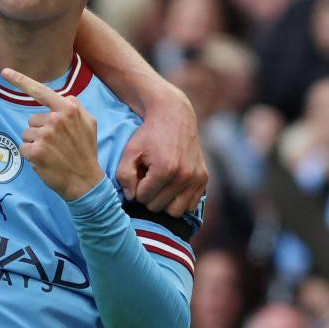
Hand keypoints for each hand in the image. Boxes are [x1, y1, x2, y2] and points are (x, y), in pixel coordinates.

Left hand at [2, 68, 104, 200]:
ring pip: (27, 134)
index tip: (5, 71)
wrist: (85, 181)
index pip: (41, 91)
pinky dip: (31, 155)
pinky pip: (23, 147)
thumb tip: (64, 97)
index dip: (21, 80)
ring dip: (35, 143)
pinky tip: (44, 161)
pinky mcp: (35, 151)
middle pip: (32, 119)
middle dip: (40, 130)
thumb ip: (76, 107)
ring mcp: (45, 136)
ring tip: (51, 152)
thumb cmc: (86, 151)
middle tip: (56, 143)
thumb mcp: (90, 124)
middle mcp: (55, 120)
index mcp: (68, 110)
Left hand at [116, 89, 207, 216]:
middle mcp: (184, 176)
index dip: (136, 189)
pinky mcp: (204, 179)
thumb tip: (131, 197)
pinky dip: (179, 200)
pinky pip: (191, 205)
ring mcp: (196, 178)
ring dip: (164, 202)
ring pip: (176, 211)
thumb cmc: (148, 134)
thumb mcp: (130, 151)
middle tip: (147, 179)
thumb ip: (124, 176)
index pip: (143, 198)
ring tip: (158, 185)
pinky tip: (171, 187)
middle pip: (158, 207)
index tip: (137, 176)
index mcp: (165, 169)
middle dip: (149, 196)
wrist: (173, 116)